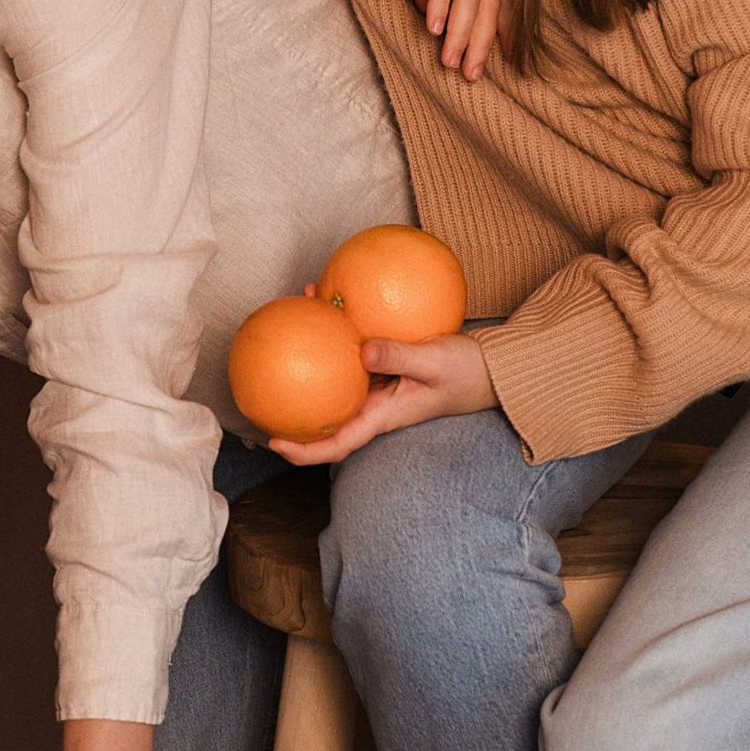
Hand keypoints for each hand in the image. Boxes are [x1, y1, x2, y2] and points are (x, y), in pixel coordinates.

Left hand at [268, 322, 496, 467]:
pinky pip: (350, 351)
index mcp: (382, 417)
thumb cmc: (468, 372)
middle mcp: (372, 405)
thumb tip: (362, 351)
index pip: (337, 443)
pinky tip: (323, 300)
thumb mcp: (436, 362)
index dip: (303, 450)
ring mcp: (375, 385)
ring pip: (333, 378)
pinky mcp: (381, 363)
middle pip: (324, 414)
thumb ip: (401, 356)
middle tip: (259, 387)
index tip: (274, 442)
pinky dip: (334, 331)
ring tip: (287, 323)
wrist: (491, 366)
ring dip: (308, 356)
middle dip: (291, 405)